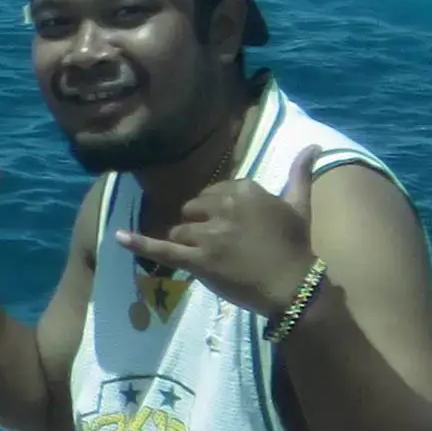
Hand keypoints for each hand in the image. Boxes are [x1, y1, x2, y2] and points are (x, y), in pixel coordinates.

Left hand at [116, 146, 321, 318]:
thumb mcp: (299, 205)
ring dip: (189, 242)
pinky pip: (162, 249)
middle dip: (201, 223)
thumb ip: (299, 174)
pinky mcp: (197, 260)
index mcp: (244, 190)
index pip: (214, 191)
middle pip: (193, 208)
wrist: (293, 285)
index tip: (233, 226)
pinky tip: (118, 238)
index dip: (218, 210)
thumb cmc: (297, 246)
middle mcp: (223, 207)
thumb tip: (313, 146)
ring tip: (212, 258)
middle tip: (221, 243)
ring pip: (181, 230)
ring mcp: (208, 234)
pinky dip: (139, 243)